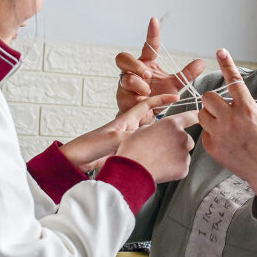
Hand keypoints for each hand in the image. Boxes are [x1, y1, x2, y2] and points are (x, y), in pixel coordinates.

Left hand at [59, 94, 177, 172]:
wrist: (74, 160)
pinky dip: (153, 149)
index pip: (146, 105)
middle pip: (151, 121)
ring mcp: (126, 141)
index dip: (160, 100)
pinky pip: (143, 147)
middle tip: (181, 122)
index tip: (175, 97)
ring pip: (149, 135)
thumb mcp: (114, 139)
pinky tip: (160, 155)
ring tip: (175, 139)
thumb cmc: (89, 145)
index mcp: (125, 120)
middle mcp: (127, 129)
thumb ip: (134, 137)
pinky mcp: (124, 153)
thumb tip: (152, 138)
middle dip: (166, 120)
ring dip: (160, 136)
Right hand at [115, 109, 200, 183]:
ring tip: (158, 160)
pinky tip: (161, 169)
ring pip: (184, 154)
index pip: (190, 117)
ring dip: (176, 156)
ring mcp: (185, 153)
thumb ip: (159, 128)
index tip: (199, 116)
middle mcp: (183, 137)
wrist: (131, 170)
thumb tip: (162, 132)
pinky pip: (181, 167)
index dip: (194, 116)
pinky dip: (174, 168)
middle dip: (177, 144)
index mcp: (172, 124)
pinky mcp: (184, 168)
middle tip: (161, 150)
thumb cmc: (133, 149)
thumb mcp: (144, 129)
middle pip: (186, 139)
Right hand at [116, 17, 204, 113]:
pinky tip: (145, 104)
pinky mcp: (121, 99)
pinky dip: (140, 101)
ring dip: (141, 86)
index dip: (151, 33)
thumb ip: (186, 74)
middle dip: (135, 65)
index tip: (154, 20)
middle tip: (148, 74)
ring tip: (149, 93)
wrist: (148, 118)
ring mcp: (124, 85)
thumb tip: (202, 62)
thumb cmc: (159, 97)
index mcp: (146, 64)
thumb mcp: (174, 85)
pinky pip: (128, 97)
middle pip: (123, 58)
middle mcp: (132, 72)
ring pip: (127, 79)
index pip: (149, 46)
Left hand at [197, 49, 256, 213]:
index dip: (227, 64)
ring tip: (224, 124)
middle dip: (214, 101)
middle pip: (208, 97)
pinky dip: (212, 135)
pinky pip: (204, 134)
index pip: (234, 81)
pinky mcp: (213, 149)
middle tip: (223, 108)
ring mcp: (220, 135)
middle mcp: (232, 120)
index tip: (220, 51)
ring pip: (202, 115)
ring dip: (210, 116)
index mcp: (248, 109)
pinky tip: (226, 141)